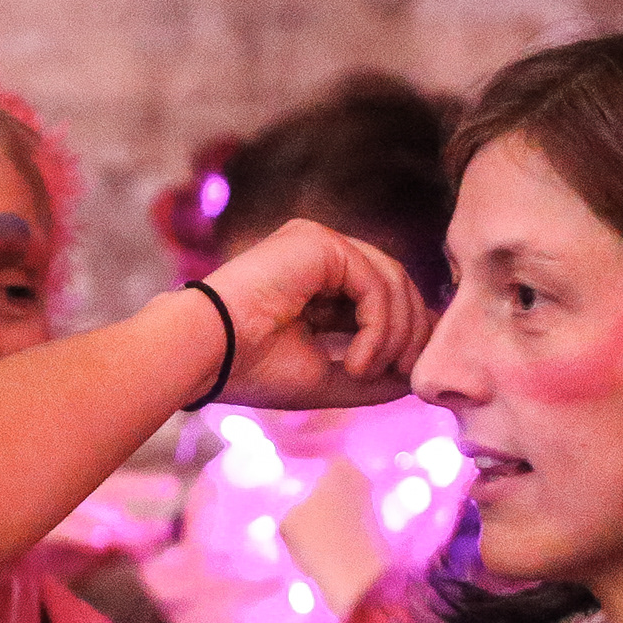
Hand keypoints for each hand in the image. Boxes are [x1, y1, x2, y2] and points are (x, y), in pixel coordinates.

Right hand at [193, 217, 434, 411]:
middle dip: (411, 332)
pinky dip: (379, 325)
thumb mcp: (327, 377)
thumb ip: (373, 374)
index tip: (410, 374)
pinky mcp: (319, 243)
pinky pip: (374, 282)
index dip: (407, 332)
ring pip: (392, 281)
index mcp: (318, 283)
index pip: (383, 298)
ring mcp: (320, 244)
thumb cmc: (252, 369)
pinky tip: (357, 360)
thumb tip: (416, 379)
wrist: (206, 354)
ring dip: (395, 334)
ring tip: (368, 372)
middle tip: (404, 374)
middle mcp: (321, 257)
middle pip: (396, 284)